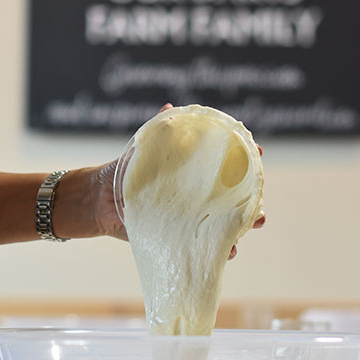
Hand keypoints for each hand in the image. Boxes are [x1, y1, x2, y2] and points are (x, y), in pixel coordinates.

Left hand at [95, 104, 265, 257]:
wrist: (99, 201)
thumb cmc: (125, 172)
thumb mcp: (144, 149)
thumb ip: (160, 130)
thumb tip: (169, 108)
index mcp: (194, 173)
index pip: (227, 164)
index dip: (246, 157)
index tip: (257, 151)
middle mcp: (197, 196)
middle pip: (233, 197)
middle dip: (252, 200)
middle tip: (260, 204)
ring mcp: (191, 218)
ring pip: (225, 224)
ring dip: (241, 227)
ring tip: (250, 227)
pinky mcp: (180, 238)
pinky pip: (204, 246)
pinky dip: (219, 251)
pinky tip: (228, 252)